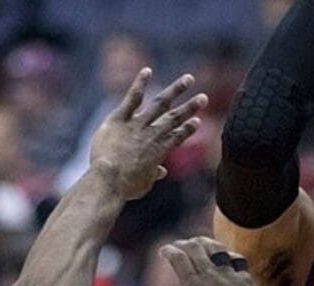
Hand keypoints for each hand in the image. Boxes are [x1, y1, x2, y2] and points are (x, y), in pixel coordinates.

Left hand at [90, 68, 207, 199]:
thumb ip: (153, 175)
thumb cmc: (125, 187)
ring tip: (188, 79)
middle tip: (203, 98)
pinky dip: (140, 84)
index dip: (188, 129)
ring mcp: (137, 125)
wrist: (109, 180)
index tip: (198, 121)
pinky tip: (147, 70)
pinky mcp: (119, 119)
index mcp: (160, 151)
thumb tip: (161, 172)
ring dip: (176, 90)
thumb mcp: (143, 184)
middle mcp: (152, 135)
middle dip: (190, 107)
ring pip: (160, 104)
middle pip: (174, 118)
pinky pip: (132, 99)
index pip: (178, 136)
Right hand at [159, 237, 266, 285]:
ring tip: (199, 245)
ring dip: (205, 243)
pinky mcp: (245, 281)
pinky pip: (236, 259)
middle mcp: (212, 277)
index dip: (168, 250)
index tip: (164, 251)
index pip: (178, 257)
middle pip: (195, 247)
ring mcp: (230, 277)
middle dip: (183, 243)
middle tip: (179, 246)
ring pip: (216, 248)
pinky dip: (226, 255)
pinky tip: (223, 259)